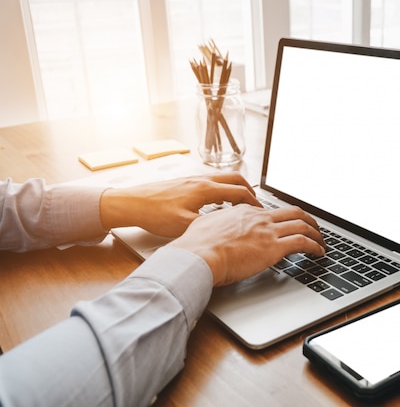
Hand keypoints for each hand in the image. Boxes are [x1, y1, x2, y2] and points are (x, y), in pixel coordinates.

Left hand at [99, 173, 260, 236]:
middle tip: (256, 203)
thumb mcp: (183, 226)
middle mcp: (201, 180)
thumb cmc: (154, 213)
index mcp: (204, 189)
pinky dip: (222, 189)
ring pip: (223, 179)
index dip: (253, 201)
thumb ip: (207, 227)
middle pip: (235, 178)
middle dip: (249, 189)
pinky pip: (212, 182)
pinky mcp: (185, 183)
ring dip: (235, 188)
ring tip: (240, 203)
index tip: (260, 211)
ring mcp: (193, 179)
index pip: (239, 190)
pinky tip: (217, 203)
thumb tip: (226, 231)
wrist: (131, 203)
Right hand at [167, 204, 325, 285]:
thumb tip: (217, 229)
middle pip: (293, 212)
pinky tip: (319, 252)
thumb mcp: (207, 227)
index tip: (287, 223)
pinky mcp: (273, 247)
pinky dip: (315, 246)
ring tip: (321, 242)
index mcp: (243, 212)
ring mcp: (267, 231)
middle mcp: (258, 217)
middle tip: (314, 227)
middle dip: (308, 219)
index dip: (283, 217)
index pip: (271, 211)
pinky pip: (302, 242)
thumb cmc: (197, 247)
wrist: (198, 256)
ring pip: (302, 224)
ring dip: (316, 233)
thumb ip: (217, 225)